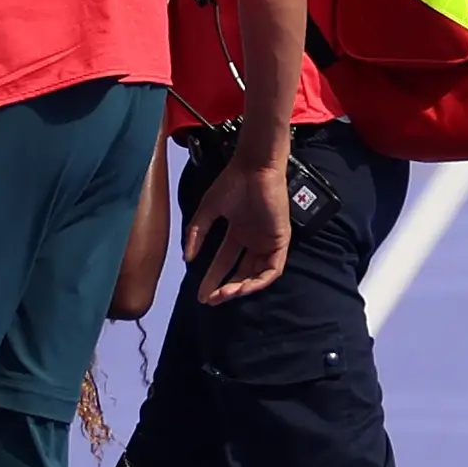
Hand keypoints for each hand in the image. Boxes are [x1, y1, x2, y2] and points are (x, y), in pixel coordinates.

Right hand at [181, 155, 289, 302]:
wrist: (254, 167)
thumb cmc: (233, 183)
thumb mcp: (208, 209)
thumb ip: (197, 233)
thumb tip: (187, 258)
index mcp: (238, 233)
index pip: (224, 262)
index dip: (213, 279)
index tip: (200, 294)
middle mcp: (253, 241)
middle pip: (241, 273)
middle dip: (226, 289)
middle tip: (212, 299)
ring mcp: (267, 242)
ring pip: (257, 275)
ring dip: (242, 288)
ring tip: (226, 294)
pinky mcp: (280, 242)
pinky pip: (273, 269)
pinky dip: (260, 281)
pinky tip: (244, 286)